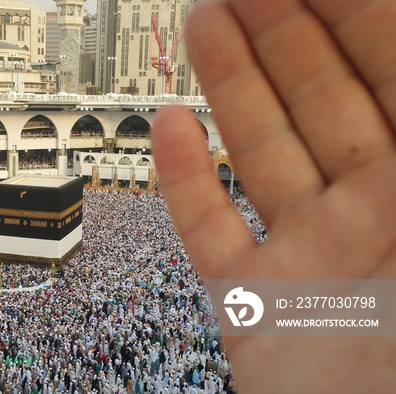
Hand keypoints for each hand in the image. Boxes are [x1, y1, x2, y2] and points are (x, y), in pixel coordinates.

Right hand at [152, 0, 395, 391]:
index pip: (391, 73)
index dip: (347, 16)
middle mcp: (374, 217)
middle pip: (318, 102)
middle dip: (279, 34)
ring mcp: (309, 256)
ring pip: (259, 152)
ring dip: (228, 86)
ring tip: (201, 25)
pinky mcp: (255, 303)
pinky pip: (210, 229)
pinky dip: (185, 178)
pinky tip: (170, 127)